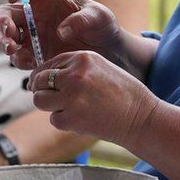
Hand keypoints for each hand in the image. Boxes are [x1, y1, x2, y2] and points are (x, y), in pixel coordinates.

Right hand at [0, 0, 123, 69]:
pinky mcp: (35, 55)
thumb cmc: (102, 26)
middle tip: (9, 31)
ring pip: (6, 36)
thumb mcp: (99, 17)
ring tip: (12, 49)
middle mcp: (35, 15)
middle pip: (6, 12)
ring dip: (3, 41)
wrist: (107, 52)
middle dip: (1, 21)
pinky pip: (18, 57)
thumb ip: (82, 20)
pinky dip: (19, 59)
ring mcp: (32, 36)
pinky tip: (30, 63)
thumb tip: (62, 31)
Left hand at [28, 51, 160, 145]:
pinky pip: (54, 119)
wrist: (140, 116)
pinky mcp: (70, 119)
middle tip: (51, 98)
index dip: (42, 75)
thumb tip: (41, 78)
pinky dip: (63, 121)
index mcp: (82, 59)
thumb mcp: (99, 68)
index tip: (40, 83)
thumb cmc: (121, 93)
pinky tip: (81, 119)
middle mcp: (74, 75)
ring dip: (50, 106)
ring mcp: (71, 97)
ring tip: (68, 108)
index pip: (50, 64)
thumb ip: (74, 68)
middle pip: (39, 81)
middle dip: (41, 90)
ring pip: (40, 100)